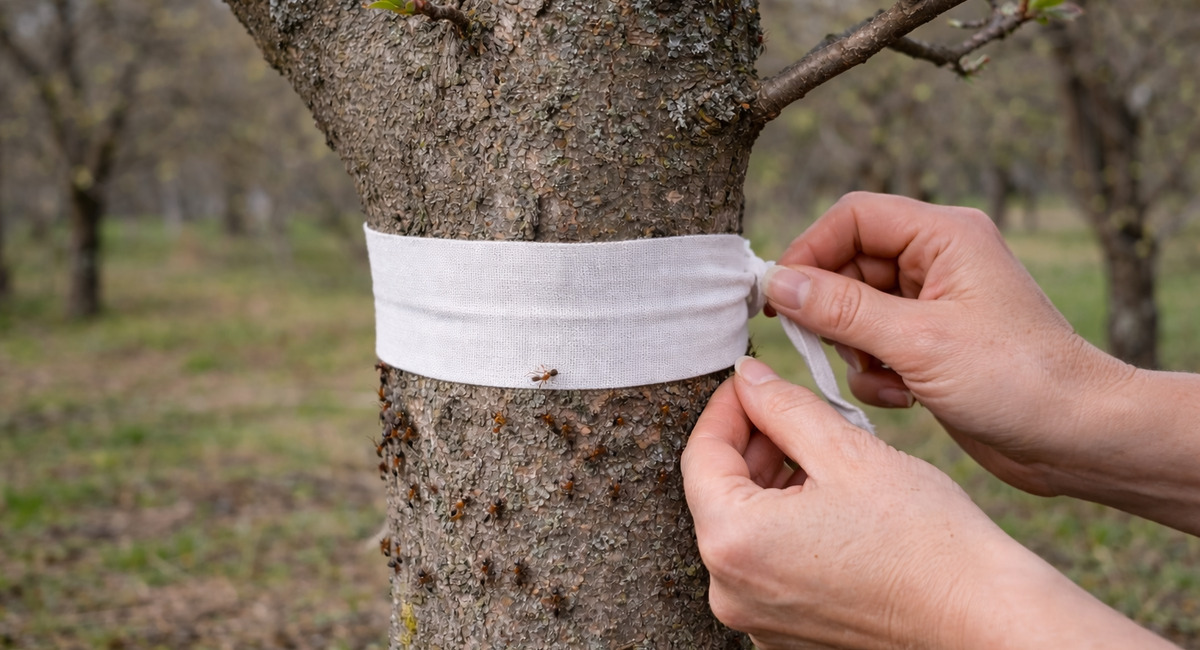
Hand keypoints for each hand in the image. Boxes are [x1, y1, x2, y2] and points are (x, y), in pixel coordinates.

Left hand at [682, 357, 1178, 648]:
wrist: (982, 617)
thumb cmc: (925, 539)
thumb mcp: (846, 451)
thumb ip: (783, 406)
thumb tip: (748, 377)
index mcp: (733, 542)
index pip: (701, 454)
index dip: (726, 406)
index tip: (751, 379)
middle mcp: (730, 589)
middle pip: (719, 492)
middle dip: (753, 442)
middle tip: (792, 407)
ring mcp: (756, 618)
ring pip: (744, 526)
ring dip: (771, 482)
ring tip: (821, 451)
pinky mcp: (785, 632)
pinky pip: (766, 563)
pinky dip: (785, 524)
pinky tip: (828, 499)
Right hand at [765, 192, 1134, 495]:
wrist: (1078, 439)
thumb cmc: (1017, 379)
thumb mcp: (918, 342)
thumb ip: (842, 309)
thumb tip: (779, 283)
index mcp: (945, 236)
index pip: (854, 216)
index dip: (810, 250)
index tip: (780, 295)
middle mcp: (939, 261)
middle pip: (849, 265)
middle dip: (832, 312)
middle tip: (824, 348)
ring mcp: (936, 304)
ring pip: (856, 310)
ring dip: (854, 350)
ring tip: (884, 379)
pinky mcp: (933, 345)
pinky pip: (875, 345)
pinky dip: (875, 373)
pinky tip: (903, 398)